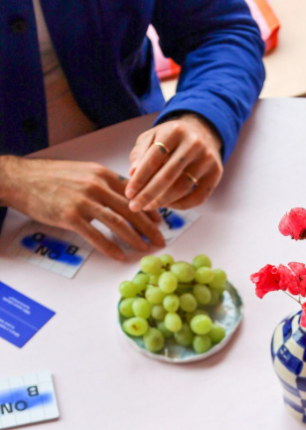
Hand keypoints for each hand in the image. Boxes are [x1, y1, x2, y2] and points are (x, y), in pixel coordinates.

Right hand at [0, 156, 164, 260]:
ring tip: (145, 250)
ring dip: (135, 239)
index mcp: (102, 174)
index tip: (161, 223)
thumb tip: (124, 198)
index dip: (150, 210)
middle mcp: (96, 185)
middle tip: (161, 241)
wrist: (21, 179)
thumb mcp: (82, 172)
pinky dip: (111, 248)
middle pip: (132, 210)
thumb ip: (103, 183)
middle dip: (150, 228)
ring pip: (119, 223)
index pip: (134, 194)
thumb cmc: (51, 177)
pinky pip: (97, 236)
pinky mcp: (71, 216)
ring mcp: (84, 201)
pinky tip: (120, 257)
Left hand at [126, 114, 222, 212]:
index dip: (140, 179)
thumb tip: (133, 174)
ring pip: (182, 188)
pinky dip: (181, 205)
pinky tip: (168, 204)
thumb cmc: (171, 138)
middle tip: (135, 207)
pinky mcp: (216, 172)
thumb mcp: (152, 137)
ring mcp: (208, 159)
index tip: (129, 194)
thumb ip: (140, 153)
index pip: (154, 158)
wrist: (203, 132)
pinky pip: (198, 197)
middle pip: (168, 176)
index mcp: (174, 131)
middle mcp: (194, 143)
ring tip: (148, 206)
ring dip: (162, 201)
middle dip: (148, 194)